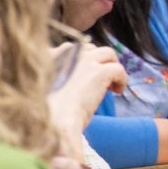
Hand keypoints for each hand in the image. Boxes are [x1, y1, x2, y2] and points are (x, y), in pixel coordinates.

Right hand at [48, 44, 126, 159]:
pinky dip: (122, 79)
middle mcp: (68, 53)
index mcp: (51, 55)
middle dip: (98, 62)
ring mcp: (84, 61)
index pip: (71, 48)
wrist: (54, 120)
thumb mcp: (45, 88)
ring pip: (108, 53)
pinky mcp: (99, 72)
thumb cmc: (47, 113)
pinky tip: (117, 92)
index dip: (82, 61)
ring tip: (112, 85)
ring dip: (113, 66)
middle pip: (90, 48)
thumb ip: (57, 78)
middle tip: (100, 82)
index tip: (85, 77)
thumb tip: (75, 81)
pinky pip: (118, 69)